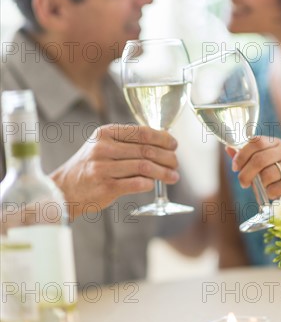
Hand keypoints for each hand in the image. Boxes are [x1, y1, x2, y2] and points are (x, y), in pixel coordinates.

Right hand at [51, 124, 179, 218]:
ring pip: (144, 167)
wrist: (64, 189)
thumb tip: (161, 142)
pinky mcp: (106, 187)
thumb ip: (126, 141)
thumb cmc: (89, 166)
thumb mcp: (101, 145)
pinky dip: (149, 184)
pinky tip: (154, 185)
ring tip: (173, 176)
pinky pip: (136, 184)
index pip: (141, 132)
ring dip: (163, 172)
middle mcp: (103, 148)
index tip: (174, 145)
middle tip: (176, 163)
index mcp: (105, 133)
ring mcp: (103, 168)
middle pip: (146, 150)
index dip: (162, 138)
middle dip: (167, 157)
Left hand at [226, 137, 280, 198]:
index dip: (241, 155)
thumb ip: (247, 157)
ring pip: (267, 175)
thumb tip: (228, 148)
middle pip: (259, 159)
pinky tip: (275, 193)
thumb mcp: (265, 164)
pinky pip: (276, 189)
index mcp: (276, 143)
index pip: (256, 141)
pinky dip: (270, 194)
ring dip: (260, 185)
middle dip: (246, 174)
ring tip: (264, 188)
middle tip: (243, 183)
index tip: (235, 167)